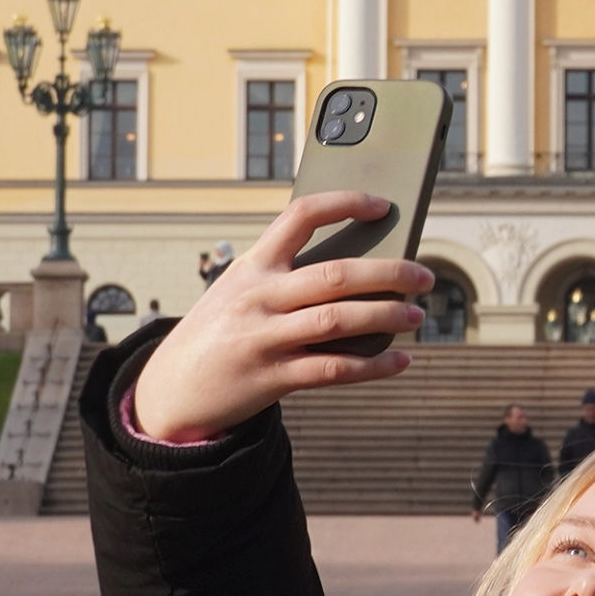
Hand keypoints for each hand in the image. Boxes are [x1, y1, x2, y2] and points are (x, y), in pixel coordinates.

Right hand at [128, 190, 432, 441]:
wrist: (170, 391)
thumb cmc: (219, 334)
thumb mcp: (238, 293)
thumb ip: (286, 280)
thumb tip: (363, 275)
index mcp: (251, 266)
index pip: (299, 217)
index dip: (344, 204)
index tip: (382, 205)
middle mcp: (257, 297)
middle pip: (335, 275)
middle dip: (389, 272)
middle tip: (424, 277)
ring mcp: (263, 338)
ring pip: (339, 321)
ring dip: (386, 316)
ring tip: (416, 316)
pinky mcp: (271, 379)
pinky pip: (333, 370)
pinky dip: (373, 366)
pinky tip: (399, 361)